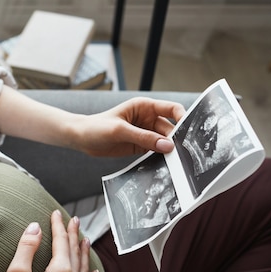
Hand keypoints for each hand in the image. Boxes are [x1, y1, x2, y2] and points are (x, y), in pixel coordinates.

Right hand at [0, 210, 98, 271]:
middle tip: (74, 220)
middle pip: (75, 253)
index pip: (60, 242)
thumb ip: (26, 248)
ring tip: (85, 239)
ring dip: (84, 253)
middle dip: (73, 234)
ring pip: (84, 270)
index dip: (58, 226)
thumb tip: (35, 227)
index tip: (56, 213)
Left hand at [69, 97, 185, 156]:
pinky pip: (156, 151)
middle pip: (170, 129)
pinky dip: (161, 157)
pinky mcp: (140, 146)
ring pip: (165, 141)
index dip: (183, 118)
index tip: (190, 131)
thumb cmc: (96, 127)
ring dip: (170, 150)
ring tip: (177, 161)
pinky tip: (166, 164)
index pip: (171, 109)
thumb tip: (167, 145)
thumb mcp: (120, 131)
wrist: (81, 138)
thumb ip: (144, 138)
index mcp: (145, 107)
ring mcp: (145, 133)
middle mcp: (148, 119)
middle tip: (183, 153)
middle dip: (177, 140)